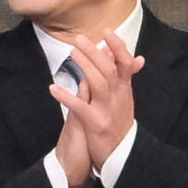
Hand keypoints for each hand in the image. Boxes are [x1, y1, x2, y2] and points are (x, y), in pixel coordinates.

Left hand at [51, 34, 136, 186]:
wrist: (122, 156)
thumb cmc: (119, 124)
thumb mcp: (125, 99)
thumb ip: (125, 78)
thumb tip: (133, 57)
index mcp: (124, 90)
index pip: (125, 64)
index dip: (118, 47)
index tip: (108, 31)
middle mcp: (118, 97)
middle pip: (109, 69)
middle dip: (95, 52)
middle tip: (79, 38)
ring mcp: (107, 110)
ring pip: (99, 83)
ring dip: (85, 66)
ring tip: (72, 53)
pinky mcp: (95, 124)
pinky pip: (80, 108)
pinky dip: (66, 97)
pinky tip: (53, 88)